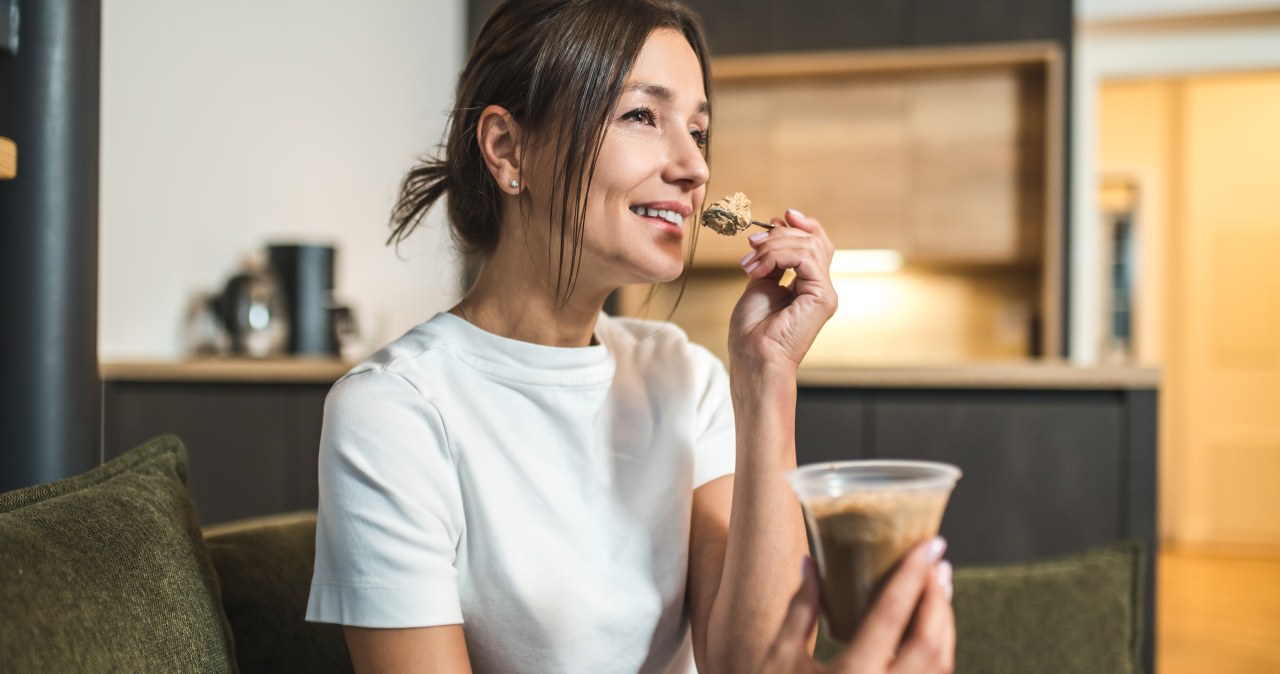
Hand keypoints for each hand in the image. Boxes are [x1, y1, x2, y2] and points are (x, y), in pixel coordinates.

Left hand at [728, 209, 836, 371]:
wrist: (753, 357)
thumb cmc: (752, 331)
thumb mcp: (760, 283)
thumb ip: (772, 261)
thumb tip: (774, 230)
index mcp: (809, 286)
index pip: (816, 243)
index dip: (799, 225)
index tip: (773, 219)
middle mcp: (821, 288)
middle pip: (813, 240)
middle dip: (778, 235)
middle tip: (751, 244)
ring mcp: (825, 293)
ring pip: (808, 245)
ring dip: (773, 246)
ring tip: (750, 263)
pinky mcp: (823, 297)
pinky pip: (805, 258)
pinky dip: (777, 256)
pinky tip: (759, 270)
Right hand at [757, 539, 954, 673]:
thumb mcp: (779, 657)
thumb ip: (799, 611)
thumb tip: (811, 563)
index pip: (890, 616)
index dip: (912, 576)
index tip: (930, 545)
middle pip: (928, 641)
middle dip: (938, 598)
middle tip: (937, 564)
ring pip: (940, 666)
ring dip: (943, 625)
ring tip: (936, 591)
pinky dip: (937, 652)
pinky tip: (928, 632)